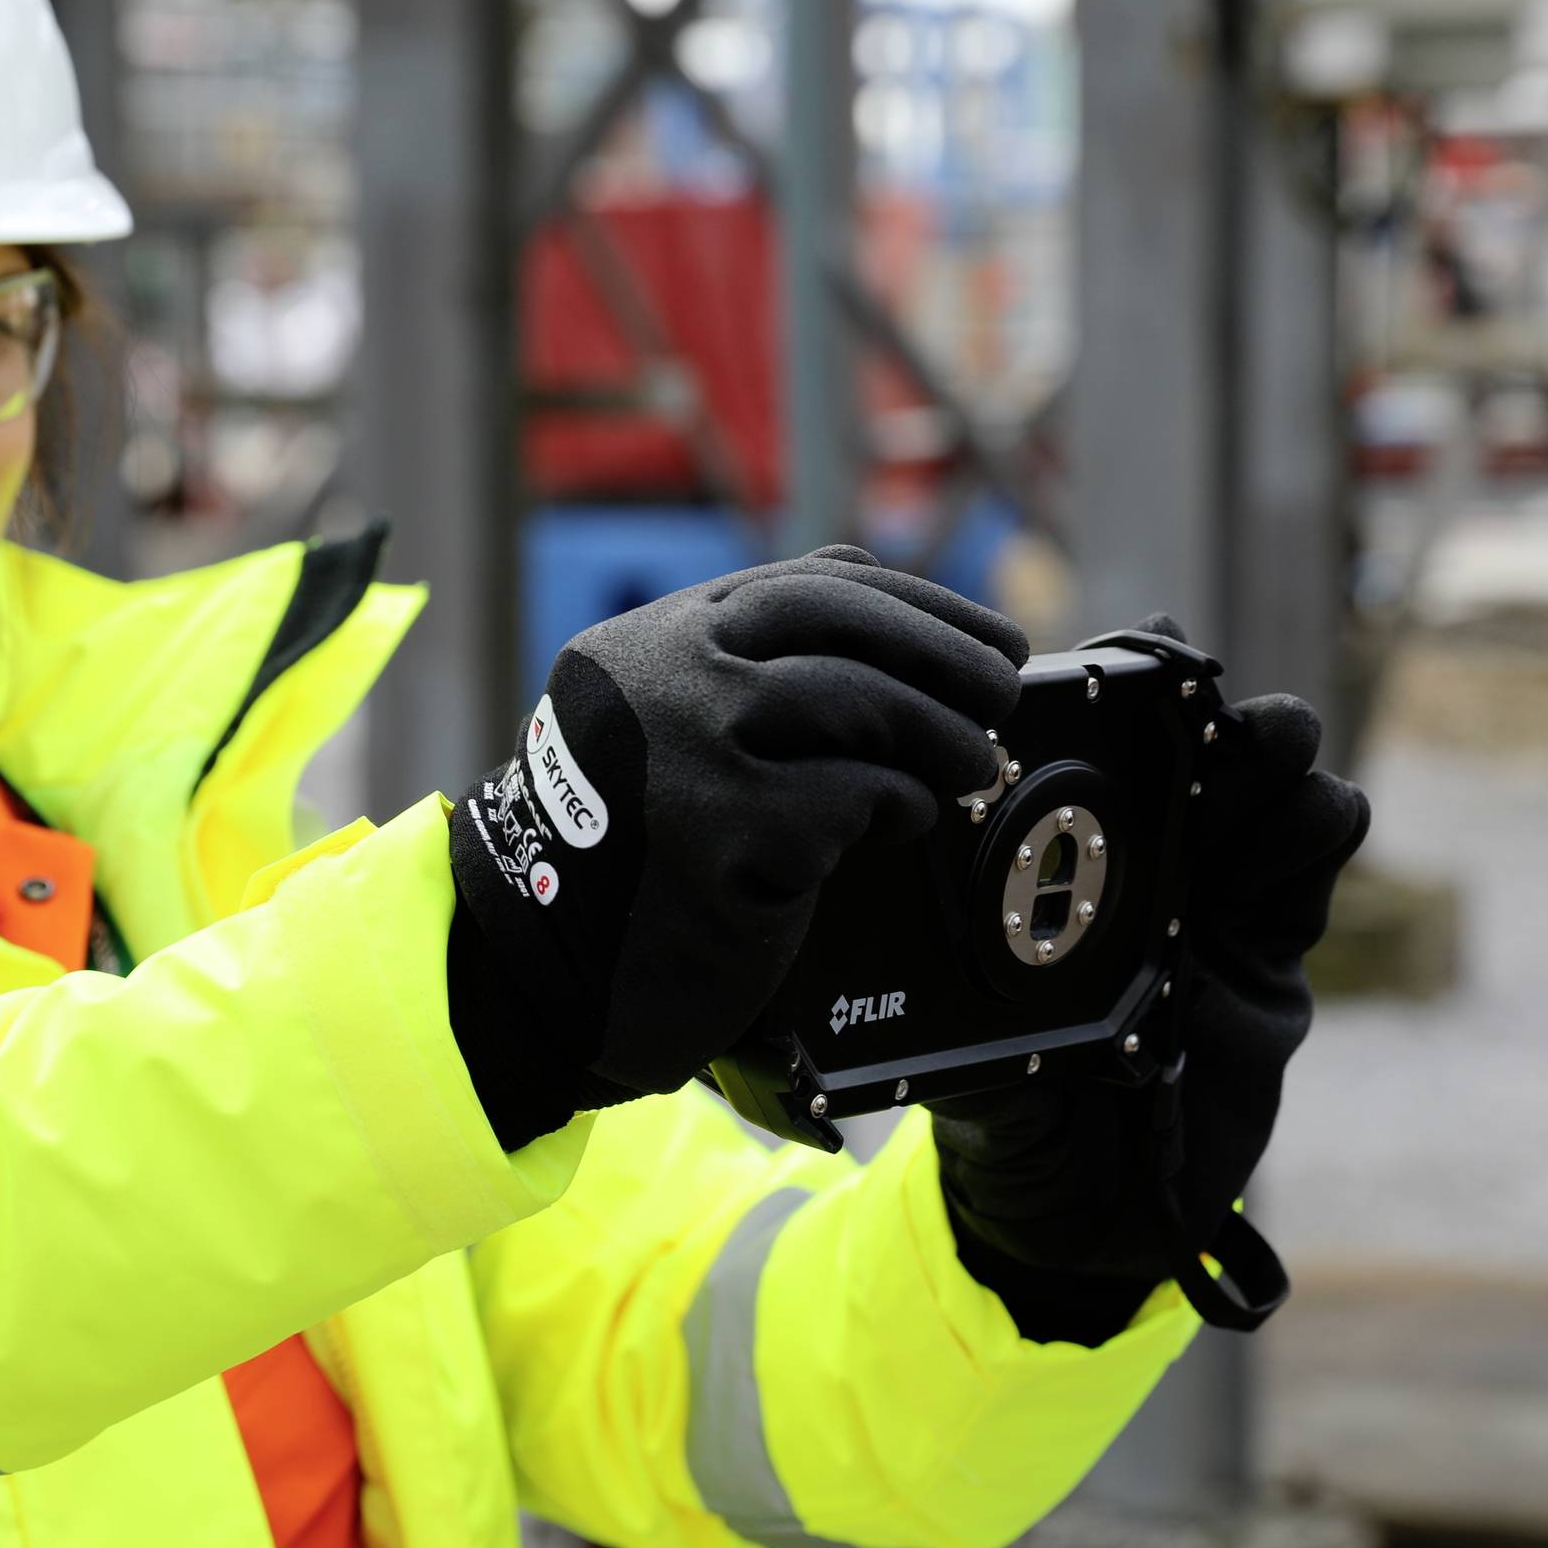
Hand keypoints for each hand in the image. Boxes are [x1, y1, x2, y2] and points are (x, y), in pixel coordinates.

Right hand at [443, 546, 1029, 1148]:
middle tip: (1002, 691)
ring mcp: (690, 750)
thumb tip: (911, 635)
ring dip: (938, 733)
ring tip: (972, 761)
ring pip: (856, 702)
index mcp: (654, 639)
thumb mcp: (666, 723)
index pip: (810, 584)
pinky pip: (851, 798)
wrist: (545, 963)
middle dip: (946, 657)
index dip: (919, 606)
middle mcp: (665, 677)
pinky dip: (899, 804)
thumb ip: (753, 670)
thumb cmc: (631, 847)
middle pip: (841, 629)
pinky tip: (904, 821)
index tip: (986, 636)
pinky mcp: (724, 835)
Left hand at [928, 616, 1369, 1338]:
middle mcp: (1134, 866)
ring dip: (1276, 761)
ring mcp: (1207, 904)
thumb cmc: (1007, 1112)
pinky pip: (1305, 877)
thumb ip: (952, 1018)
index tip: (1138, 657)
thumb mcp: (960, 1052)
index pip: (1096, 751)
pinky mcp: (1268, 958)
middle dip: (1218, 714)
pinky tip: (1309, 820)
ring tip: (1270, 745)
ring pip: (1262, 800)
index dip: (1126, 693)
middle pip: (1193, 759)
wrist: (1081, 1215)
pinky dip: (1314, 834)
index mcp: (1052, 861)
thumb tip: (898, 991)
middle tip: (1220, 707)